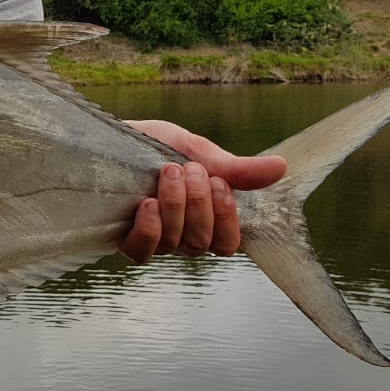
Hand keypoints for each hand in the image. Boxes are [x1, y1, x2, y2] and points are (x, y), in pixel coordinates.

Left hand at [117, 120, 287, 263]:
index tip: (219, 183)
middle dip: (199, 203)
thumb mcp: (198, 151)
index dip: (228, 220)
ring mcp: (153, 240)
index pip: (228, 244)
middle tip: (190, 170)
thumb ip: (236, 168)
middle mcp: (181, 236)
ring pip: (176, 243)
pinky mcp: (125, 239)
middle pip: (203, 242)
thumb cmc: (154, 147)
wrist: (109, 139)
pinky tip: (148, 205)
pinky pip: (144, 251)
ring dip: (176, 205)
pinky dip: (150, 228)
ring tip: (169, 172)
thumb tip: (281, 167)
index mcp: (204, 219)